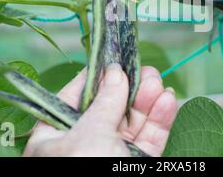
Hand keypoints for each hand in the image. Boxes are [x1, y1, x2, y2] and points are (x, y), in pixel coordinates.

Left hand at [23, 64, 177, 156]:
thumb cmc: (81, 169)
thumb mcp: (89, 132)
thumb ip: (105, 100)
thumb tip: (114, 72)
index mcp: (55, 137)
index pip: (74, 98)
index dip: (95, 77)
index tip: (113, 58)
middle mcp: (83, 145)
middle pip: (108, 108)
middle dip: (128, 87)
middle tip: (145, 68)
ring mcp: (112, 156)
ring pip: (132, 123)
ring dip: (147, 100)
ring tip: (158, 81)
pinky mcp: (136, 166)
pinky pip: (148, 140)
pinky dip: (159, 120)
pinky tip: (166, 101)